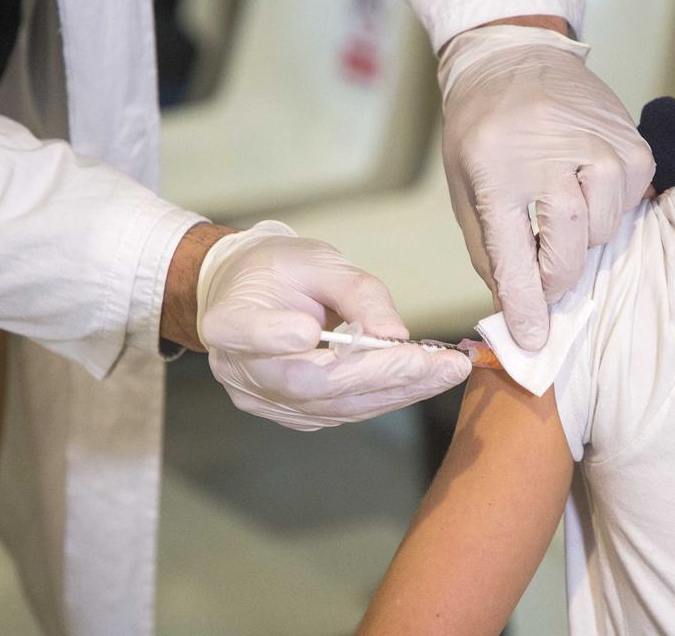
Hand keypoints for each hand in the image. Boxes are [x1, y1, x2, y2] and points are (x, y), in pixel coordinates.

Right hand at [189, 222, 470, 430]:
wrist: (250, 294)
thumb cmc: (279, 270)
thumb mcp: (315, 260)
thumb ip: (354, 291)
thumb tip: (394, 334)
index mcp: (227, 320)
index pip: (247, 334)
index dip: (276, 337)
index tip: (311, 329)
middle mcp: (239, 369)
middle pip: (307, 382)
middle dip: (377, 374)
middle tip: (436, 362)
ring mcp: (263, 399)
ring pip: (333, 405)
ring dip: (397, 390)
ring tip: (447, 370)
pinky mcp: (290, 414)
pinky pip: (342, 412)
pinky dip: (386, 396)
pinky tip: (423, 379)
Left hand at [438, 25, 654, 350]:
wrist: (514, 57)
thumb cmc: (483, 130)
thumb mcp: (465, 188)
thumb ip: (490, 252)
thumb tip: (518, 311)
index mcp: (496, 170)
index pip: (516, 257)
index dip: (526, 306)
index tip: (534, 340)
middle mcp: (551, 156)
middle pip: (569, 251)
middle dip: (555, 279)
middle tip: (544, 278)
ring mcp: (599, 147)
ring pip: (603, 233)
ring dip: (580, 238)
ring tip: (558, 205)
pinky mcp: (633, 144)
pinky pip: (627, 207)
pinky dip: (606, 210)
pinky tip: (583, 183)